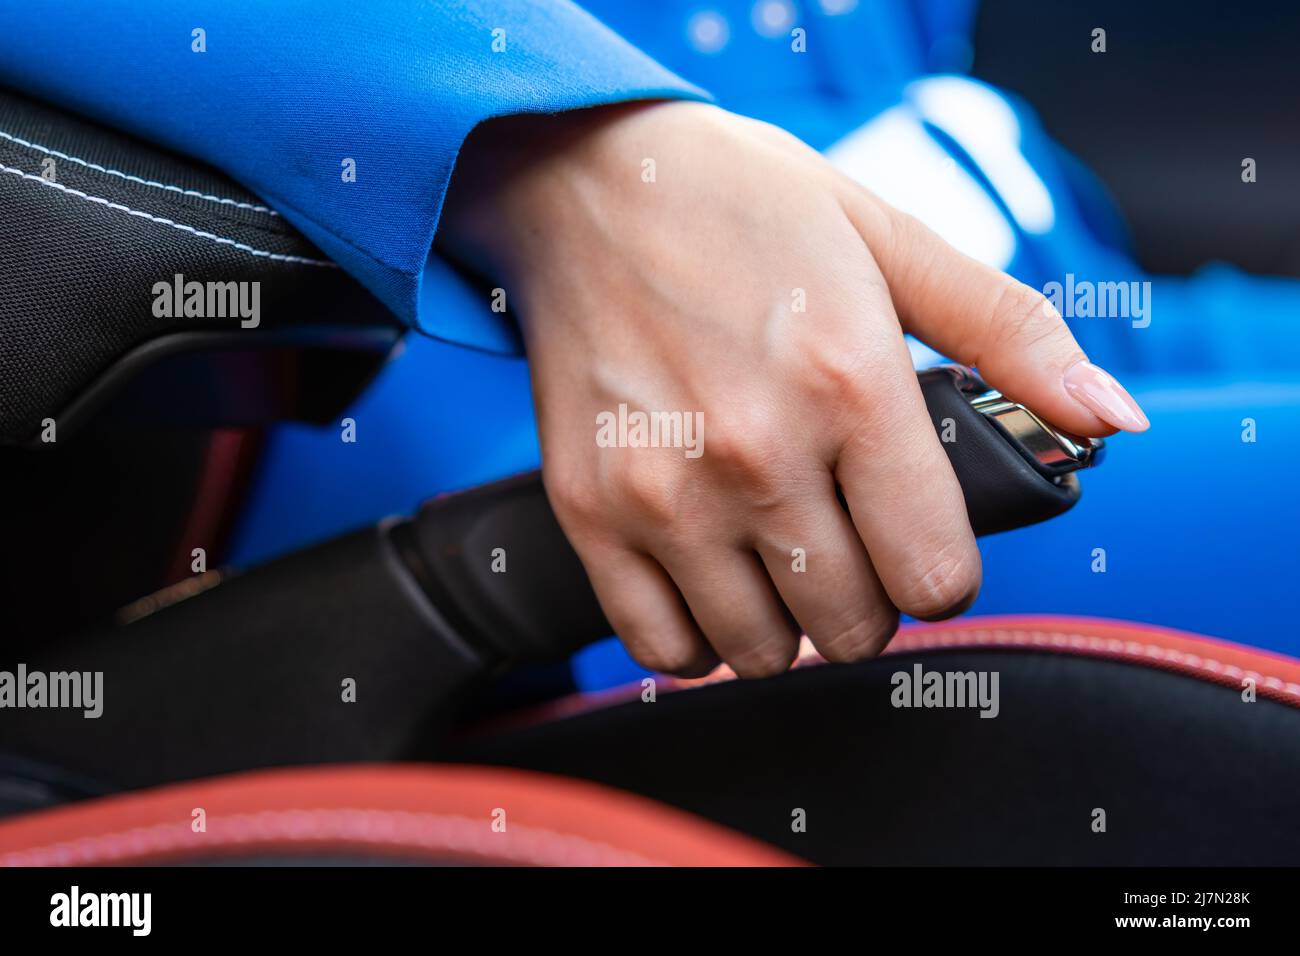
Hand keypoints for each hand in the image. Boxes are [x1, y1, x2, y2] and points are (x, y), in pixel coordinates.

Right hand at [439, 101, 1147, 677]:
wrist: (584, 179)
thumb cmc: (741, 203)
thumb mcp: (889, 239)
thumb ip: (1008, 333)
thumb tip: (1110, 416)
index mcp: (849, 385)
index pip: (934, 577)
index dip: (941, 572)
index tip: (916, 541)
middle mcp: (755, 453)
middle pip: (853, 628)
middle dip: (869, 600)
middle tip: (846, 542)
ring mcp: (663, 492)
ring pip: (762, 652)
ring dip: (787, 624)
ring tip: (777, 557)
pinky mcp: (588, 511)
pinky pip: (660, 648)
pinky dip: (696, 637)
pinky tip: (710, 579)